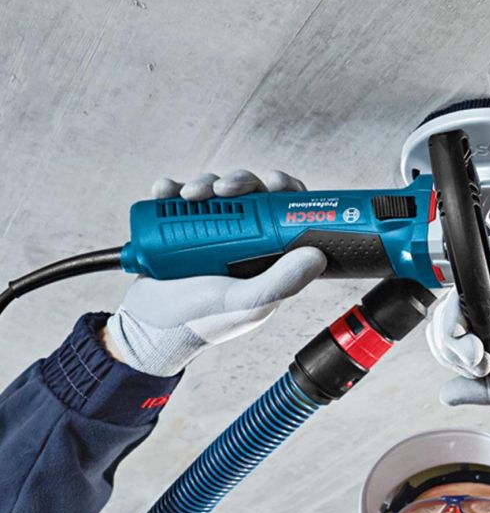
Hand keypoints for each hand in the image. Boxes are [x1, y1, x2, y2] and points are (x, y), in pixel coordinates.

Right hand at [105, 170, 325, 375]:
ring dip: (204, 183)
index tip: (274, 182)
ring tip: (188, 195)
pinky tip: (164, 191)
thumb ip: (282, 283)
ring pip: (216, 190)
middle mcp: (241, 241)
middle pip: (251, 195)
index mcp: (265, 256)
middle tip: (224, 189)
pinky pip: (177, 198)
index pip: (285, 214)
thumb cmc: (200, 321)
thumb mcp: (247, 303)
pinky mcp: (176, 230)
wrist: (148, 329)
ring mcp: (208, 234)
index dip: (285, 191)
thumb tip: (317, 255)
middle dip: (239, 182)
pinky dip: (170, 189)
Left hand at [425, 244, 489, 404]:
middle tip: (477, 358)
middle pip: (445, 326)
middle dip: (450, 346)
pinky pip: (474, 277)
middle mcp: (488, 316)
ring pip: (452, 302)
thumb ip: (489, 390)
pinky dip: (468, 296)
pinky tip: (484, 315)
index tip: (480, 365)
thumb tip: (446, 396)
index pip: (452, 348)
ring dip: (451, 326)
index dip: (455, 358)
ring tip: (478, 346)